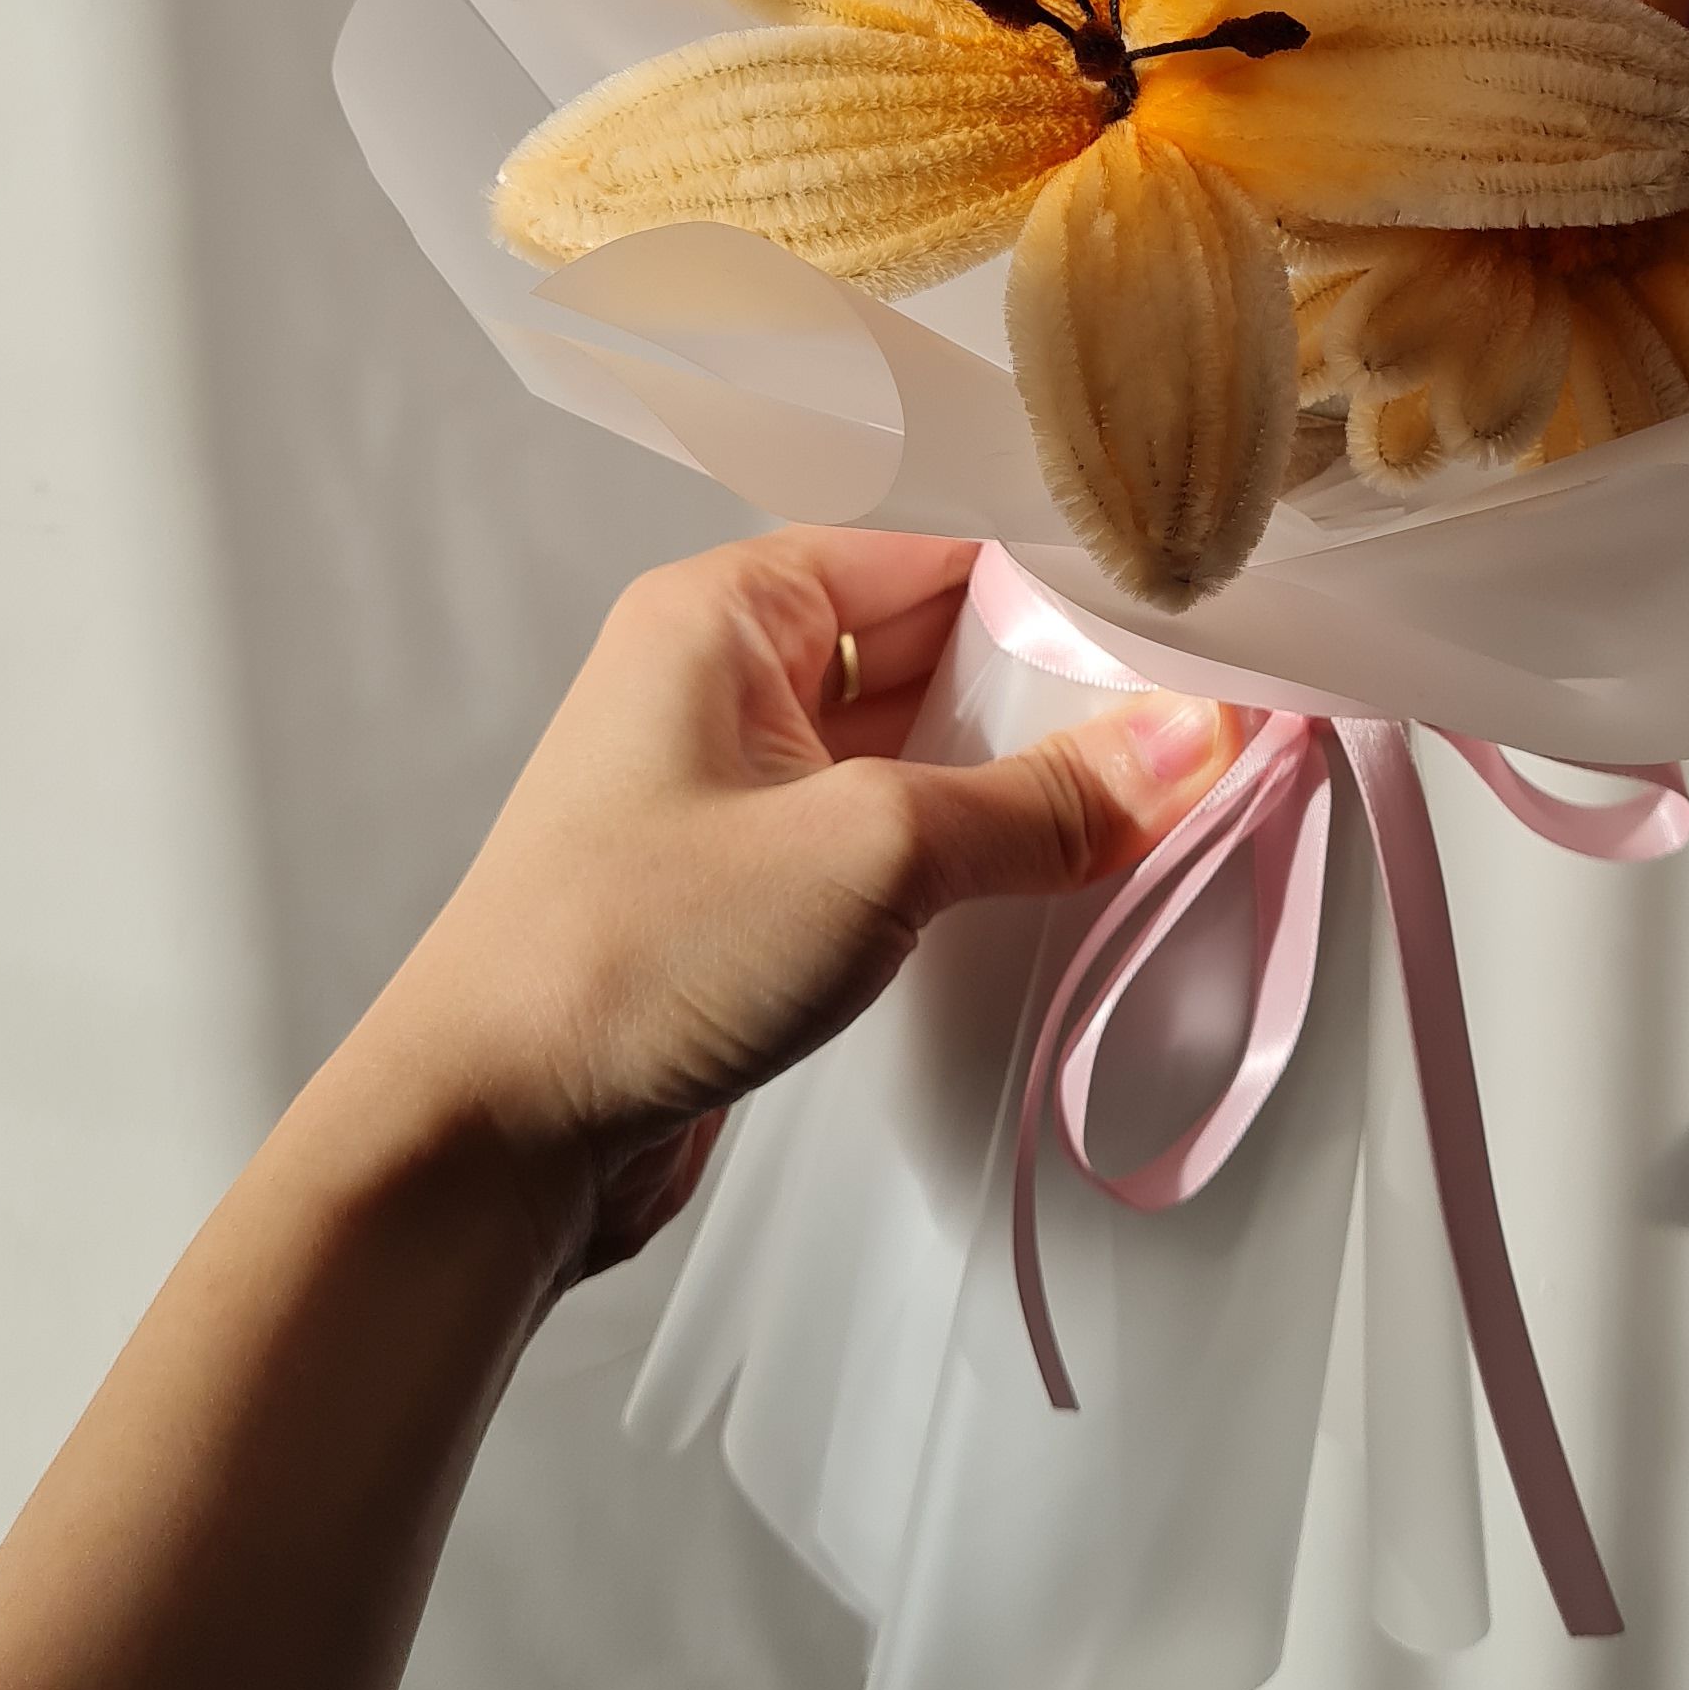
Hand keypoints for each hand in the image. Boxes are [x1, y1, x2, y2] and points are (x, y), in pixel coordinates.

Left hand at [351, 530, 1239, 1283]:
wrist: (484, 1140)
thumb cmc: (629, 957)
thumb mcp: (870, 852)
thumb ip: (1044, 801)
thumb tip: (1194, 742)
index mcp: (727, 612)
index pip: (936, 549)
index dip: (1063, 585)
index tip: (1189, 627)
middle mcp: (725, 682)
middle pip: (936, 647)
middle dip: (1056, 689)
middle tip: (1204, 723)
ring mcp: (735, 793)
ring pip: (918, 752)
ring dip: (1019, 784)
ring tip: (1161, 803)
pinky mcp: (750, 895)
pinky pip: (889, 841)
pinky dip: (971, 858)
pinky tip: (1059, 888)